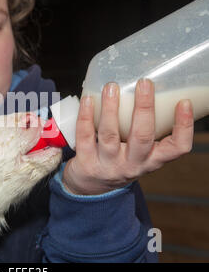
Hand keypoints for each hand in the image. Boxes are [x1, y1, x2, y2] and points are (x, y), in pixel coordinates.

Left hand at [62, 79, 193, 194]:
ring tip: (111, 87)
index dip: (184, 127)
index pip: (177, 148)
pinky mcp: (86, 163)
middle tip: (144, 83)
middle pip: (142, 138)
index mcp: (151, 160)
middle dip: (145, 109)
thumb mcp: (139, 152)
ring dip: (111, 109)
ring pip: (111, 135)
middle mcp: (132, 164)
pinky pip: (85, 137)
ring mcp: (108, 165)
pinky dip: (86, 116)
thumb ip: (144, 129)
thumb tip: (146, 89)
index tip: (184, 102)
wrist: (91, 188)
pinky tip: (88, 100)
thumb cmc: (119, 161)